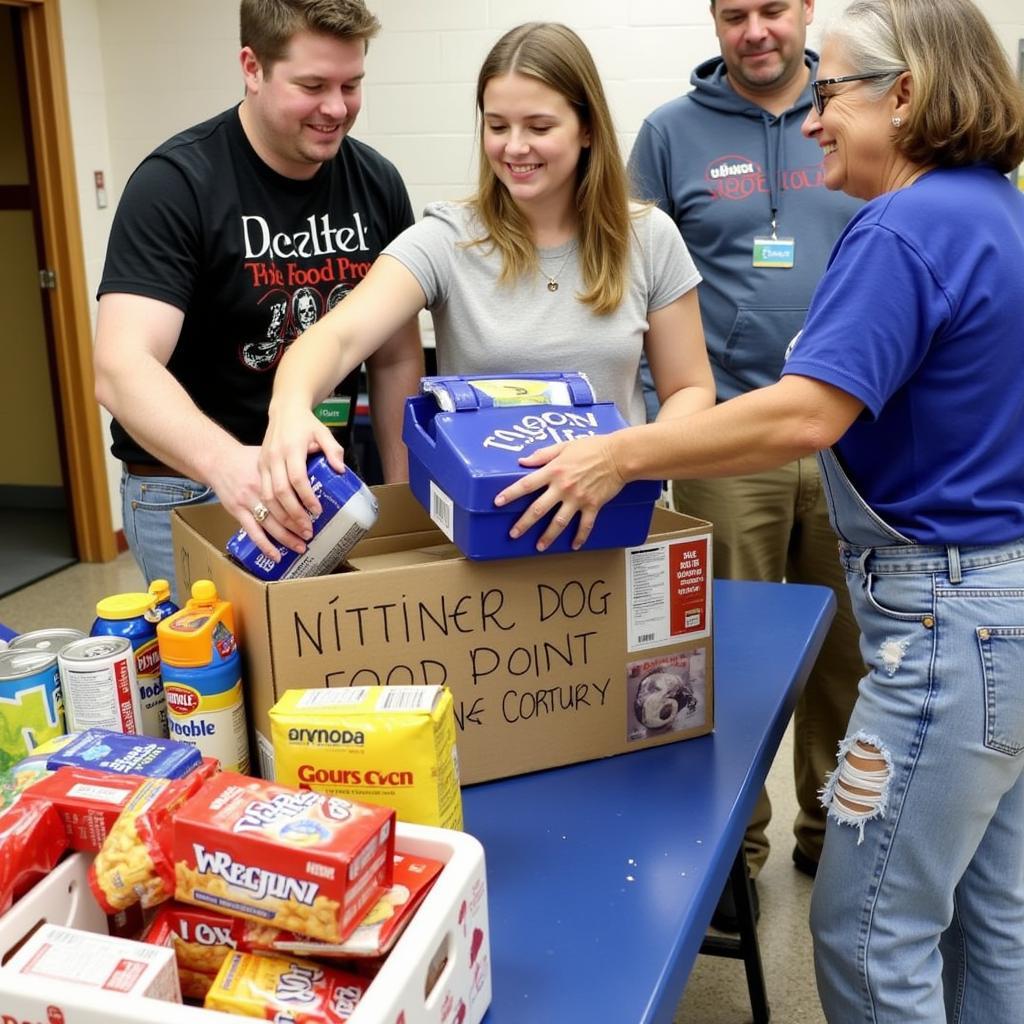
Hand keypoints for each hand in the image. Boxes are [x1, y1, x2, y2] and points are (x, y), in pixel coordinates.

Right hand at [207, 444, 308, 561]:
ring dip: (286, 537)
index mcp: (271, 469)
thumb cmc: (247, 456)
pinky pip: (252, 531)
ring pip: (270, 523)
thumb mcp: (271, 450)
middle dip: (298, 524)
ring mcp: (247, 500)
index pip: (292, 487)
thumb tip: (321, 451)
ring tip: (300, 546)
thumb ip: (295, 453)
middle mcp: (259, 485)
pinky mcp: (237, 510)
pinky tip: (276, 556)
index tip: (318, 511)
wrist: (217, 459)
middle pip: (283, 509)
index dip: (306, 501)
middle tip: (311, 533)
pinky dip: (265, 545)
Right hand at [259, 403, 346, 534]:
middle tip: (308, 531)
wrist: (284, 412)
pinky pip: (261, 496)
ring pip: (267, 498)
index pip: (297, 477)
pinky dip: (270, 514)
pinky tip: (280, 528)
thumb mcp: (323, 432)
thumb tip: (341, 470)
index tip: (317, 510)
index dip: (307, 496)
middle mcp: (273, 458)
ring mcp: (262, 465)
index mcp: (290, 449)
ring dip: (281, 519)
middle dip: (294, 514)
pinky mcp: (257, 470)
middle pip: (280, 492)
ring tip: (296, 536)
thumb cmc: (306, 424)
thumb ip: (333, 450)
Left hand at [493, 435, 625, 550]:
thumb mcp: (564, 445)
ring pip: (559, 522)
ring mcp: (578, 498)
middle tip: (513, 534)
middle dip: (524, 523)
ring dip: (548, 536)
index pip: (526, 484)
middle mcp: (563, 487)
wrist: (619, 455)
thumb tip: (523, 461)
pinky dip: (579, 537)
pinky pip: (585, 525)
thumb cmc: (593, 447)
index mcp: (554, 471)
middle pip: (538, 509)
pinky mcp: (593, 505)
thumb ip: (543, 454)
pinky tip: (574, 545)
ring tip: (539, 546)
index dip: (511, 494)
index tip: (498, 502)